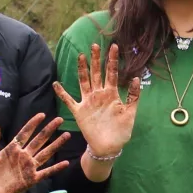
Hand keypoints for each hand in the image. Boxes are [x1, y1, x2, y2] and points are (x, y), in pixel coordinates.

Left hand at [0, 113, 73, 192]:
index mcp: (13, 149)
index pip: (25, 133)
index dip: (33, 124)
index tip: (42, 115)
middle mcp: (24, 156)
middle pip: (39, 140)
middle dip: (49, 130)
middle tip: (59, 119)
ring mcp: (29, 167)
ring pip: (45, 153)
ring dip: (56, 145)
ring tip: (66, 135)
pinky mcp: (32, 179)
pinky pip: (46, 172)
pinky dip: (56, 168)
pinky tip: (66, 163)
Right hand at [53, 43, 140, 171]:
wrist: (108, 147)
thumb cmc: (121, 131)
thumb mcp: (130, 113)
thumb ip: (133, 96)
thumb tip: (136, 78)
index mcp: (112, 94)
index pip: (112, 73)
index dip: (112, 60)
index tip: (114, 46)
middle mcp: (99, 95)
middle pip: (96, 73)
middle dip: (96, 59)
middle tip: (95, 45)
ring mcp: (88, 102)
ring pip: (84, 82)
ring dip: (82, 69)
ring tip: (81, 56)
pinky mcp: (79, 112)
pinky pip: (69, 100)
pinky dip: (62, 93)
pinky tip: (56, 84)